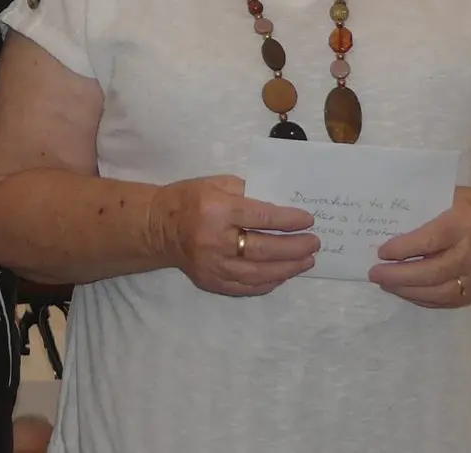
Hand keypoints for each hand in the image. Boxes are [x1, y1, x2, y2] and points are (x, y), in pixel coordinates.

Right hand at [152, 175, 318, 296]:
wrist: (157, 226)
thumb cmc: (189, 199)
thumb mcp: (217, 183)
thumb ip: (248, 192)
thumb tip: (283, 204)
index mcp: (216, 209)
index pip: (261, 217)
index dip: (288, 220)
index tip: (308, 220)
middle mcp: (214, 240)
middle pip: (263, 248)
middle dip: (294, 247)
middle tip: (314, 243)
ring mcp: (211, 265)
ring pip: (257, 273)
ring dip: (287, 268)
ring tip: (306, 261)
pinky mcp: (209, 282)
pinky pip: (244, 288)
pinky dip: (267, 283)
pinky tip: (282, 275)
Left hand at [367, 187, 470, 307]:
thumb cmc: (470, 206)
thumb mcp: (449, 196)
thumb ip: (422, 207)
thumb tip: (385, 222)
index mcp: (464, 223)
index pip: (430, 240)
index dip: (403, 249)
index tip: (381, 252)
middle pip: (434, 271)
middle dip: (400, 276)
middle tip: (375, 274)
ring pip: (442, 292)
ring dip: (409, 291)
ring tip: (386, 285)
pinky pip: (451, 301)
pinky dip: (426, 300)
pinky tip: (407, 293)